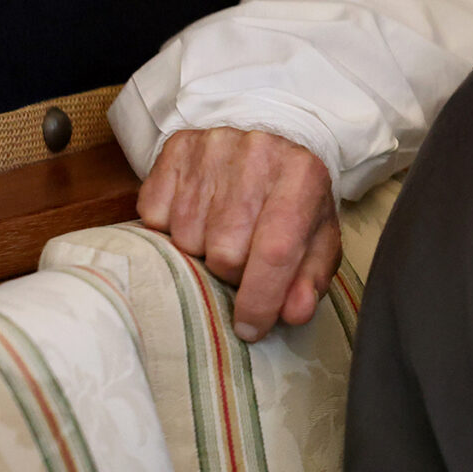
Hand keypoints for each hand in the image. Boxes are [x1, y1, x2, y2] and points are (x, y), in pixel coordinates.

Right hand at [138, 128, 341, 341]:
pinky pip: (156, 216)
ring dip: (201, 250)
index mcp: (304, 177)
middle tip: (242, 259)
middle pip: (225, 251)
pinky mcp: (177, 148)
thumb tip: (292, 313)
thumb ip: (309, 279)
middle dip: (231, 272)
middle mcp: (259, 154)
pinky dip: (171, 228)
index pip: (275, 251)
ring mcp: (213, 147)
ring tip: (221, 232)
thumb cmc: (293, 202)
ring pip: (187, 238)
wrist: (269, 143)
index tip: (249, 328)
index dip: (259, 298)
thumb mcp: (317, 239)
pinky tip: (198, 215)